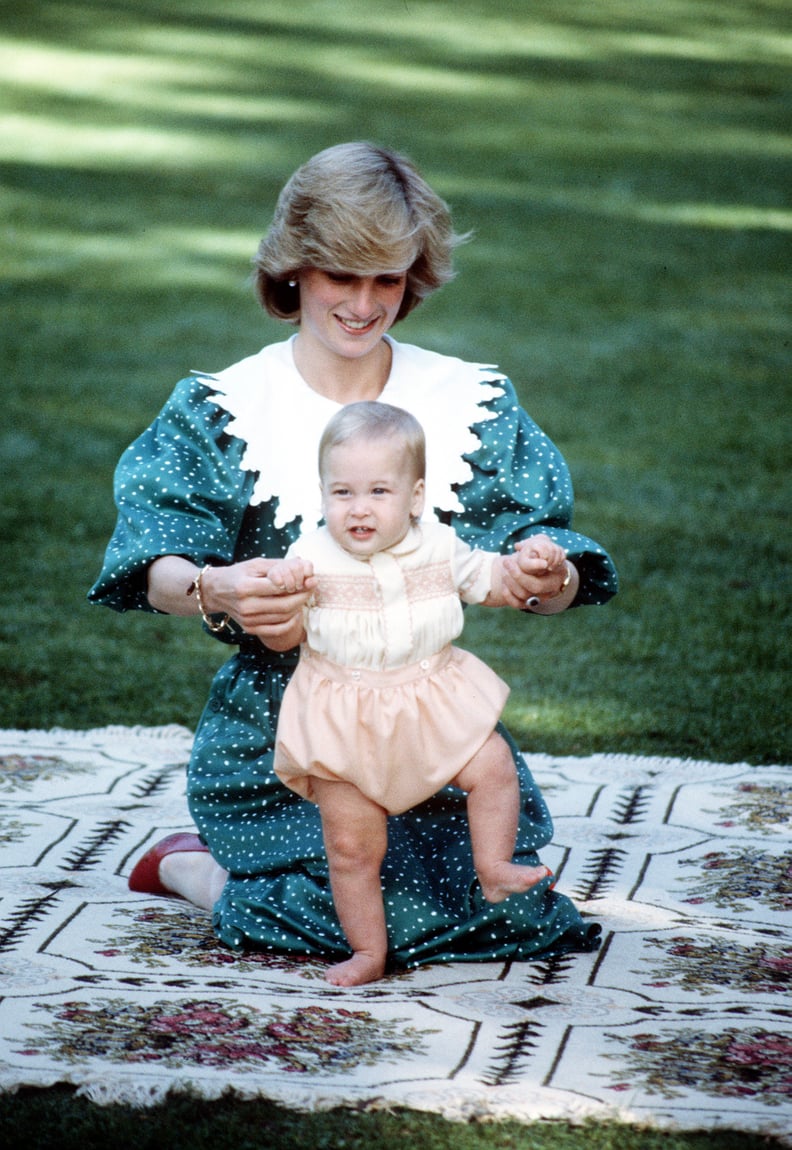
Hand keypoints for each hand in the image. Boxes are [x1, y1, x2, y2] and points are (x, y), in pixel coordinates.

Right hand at [194, 558, 316, 648]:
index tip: (310, 580)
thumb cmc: (239, 574)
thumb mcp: (255, 564)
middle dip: (302, 597)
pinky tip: (295, 612)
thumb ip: (279, 566)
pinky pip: (277, 629)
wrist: (216, 591)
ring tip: (303, 598)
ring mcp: (247, 620)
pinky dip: (291, 622)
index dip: (298, 584)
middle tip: (310, 589)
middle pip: (284, 605)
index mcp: (245, 587)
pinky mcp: (249, 629)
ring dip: (298, 608)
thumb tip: (304, 567)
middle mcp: (245, 606)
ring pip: (283, 618)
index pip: (279, 587)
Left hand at [500, 535, 571, 609]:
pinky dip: (508, 595)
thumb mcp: (542, 543)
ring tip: (505, 569)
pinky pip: (517, 604)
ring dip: (511, 582)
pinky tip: (504, 583)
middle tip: (506, 561)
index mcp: (558, 573)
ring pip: (524, 596)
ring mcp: (540, 598)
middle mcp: (551, 588)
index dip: (532, 565)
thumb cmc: (540, 552)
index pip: (546, 571)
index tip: (517, 554)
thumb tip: (519, 546)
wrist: (538, 565)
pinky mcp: (529, 603)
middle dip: (518, 574)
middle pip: (535, 586)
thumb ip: (535, 543)